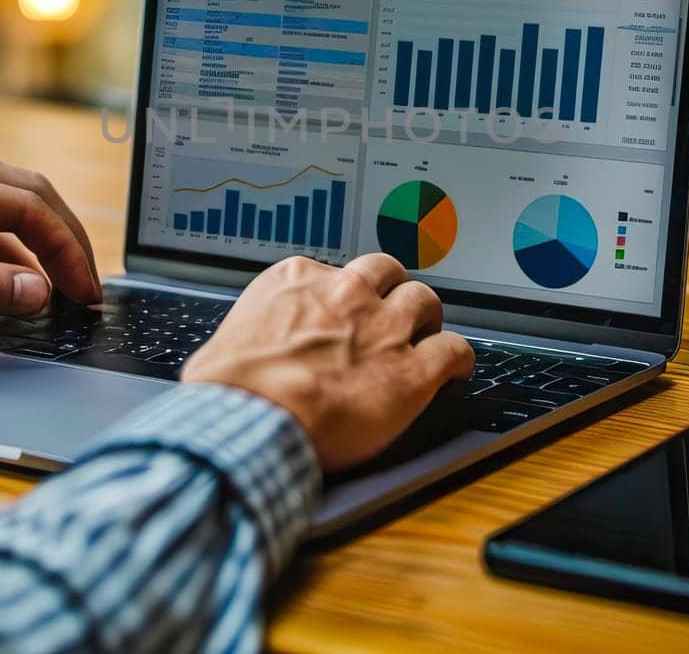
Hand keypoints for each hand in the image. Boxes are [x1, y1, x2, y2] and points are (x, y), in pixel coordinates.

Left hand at [0, 158, 99, 341]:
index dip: (67, 250)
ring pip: (2, 205)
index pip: (29, 207)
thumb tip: (37, 290)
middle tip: (86, 284)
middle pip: (25, 194)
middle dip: (63, 237)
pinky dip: (7, 248)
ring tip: (60, 281)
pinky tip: (14, 277)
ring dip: (38, 240)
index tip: (85, 291)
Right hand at [181, 254, 473, 470]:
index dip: (343, 296)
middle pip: (386, 272)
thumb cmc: (230, 388)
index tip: (343, 311)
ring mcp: (384, 327)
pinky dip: (459, 359)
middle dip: (391, 291)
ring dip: (426, 317)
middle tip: (390, 314)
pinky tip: (457, 370)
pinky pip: (454, 350)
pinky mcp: (412, 370)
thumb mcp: (229, 341)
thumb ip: (256, 334)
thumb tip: (246, 356)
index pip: (335, 273)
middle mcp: (347, 293)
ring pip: (424, 300)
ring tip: (426, 335)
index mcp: (300, 280)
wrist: (251, 415)